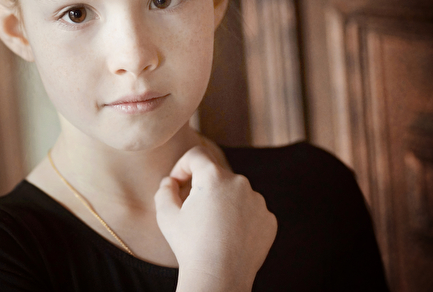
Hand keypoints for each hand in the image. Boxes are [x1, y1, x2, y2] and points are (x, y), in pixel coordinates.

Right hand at [154, 146, 276, 291]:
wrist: (219, 278)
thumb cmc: (189, 245)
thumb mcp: (165, 214)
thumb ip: (164, 188)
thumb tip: (171, 181)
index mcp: (213, 176)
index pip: (196, 155)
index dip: (182, 166)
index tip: (177, 183)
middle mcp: (240, 182)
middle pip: (217, 175)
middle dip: (203, 188)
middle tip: (192, 211)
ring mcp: (258, 201)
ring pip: (235, 193)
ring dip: (223, 202)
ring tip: (212, 228)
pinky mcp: (268, 219)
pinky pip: (251, 210)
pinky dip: (240, 218)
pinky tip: (229, 236)